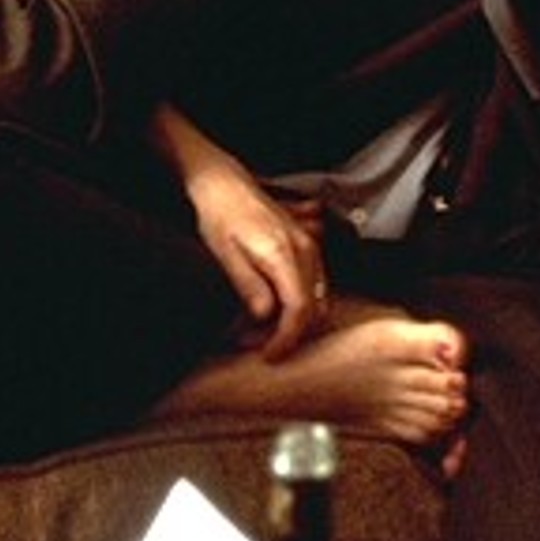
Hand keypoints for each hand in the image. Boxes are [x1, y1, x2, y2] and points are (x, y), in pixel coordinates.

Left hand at [193, 173, 329, 360]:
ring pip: (318, 298)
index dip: (286, 339)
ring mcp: (310, 246)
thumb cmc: (221, 216)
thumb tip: (265, 316)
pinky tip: (272, 309)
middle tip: (256, 345)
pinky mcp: (307, 246)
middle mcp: (306, 250)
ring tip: (258, 329)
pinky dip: (299, 303)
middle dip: (290, 334)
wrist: (225, 184)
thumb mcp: (225, 254)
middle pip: (314, 308)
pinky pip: (315, 285)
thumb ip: (248, 286)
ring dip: (295, 320)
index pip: (299, 309)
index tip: (269, 356)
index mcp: (284, 254)